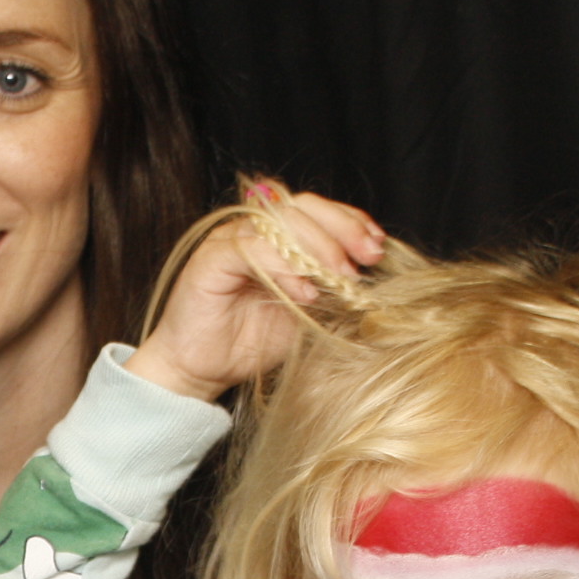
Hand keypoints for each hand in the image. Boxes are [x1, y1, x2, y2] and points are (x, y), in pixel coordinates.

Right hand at [125, 185, 383, 401]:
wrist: (200, 372)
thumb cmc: (249, 343)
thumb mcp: (306, 313)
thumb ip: (330, 288)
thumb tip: (372, 278)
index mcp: (275, 237)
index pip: (317, 209)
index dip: (350, 222)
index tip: (377, 247)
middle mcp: (251, 230)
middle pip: (302, 206)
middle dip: (341, 230)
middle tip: (366, 259)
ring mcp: (228, 241)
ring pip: (279, 221)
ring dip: (317, 248)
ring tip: (339, 279)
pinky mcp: (210, 260)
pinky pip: (252, 249)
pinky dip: (284, 267)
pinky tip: (304, 293)